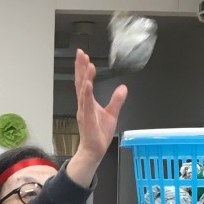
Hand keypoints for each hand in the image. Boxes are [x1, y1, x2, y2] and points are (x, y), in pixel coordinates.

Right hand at [67, 49, 126, 187]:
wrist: (95, 150)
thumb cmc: (99, 134)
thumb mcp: (112, 113)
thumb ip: (116, 100)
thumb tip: (123, 88)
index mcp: (88, 102)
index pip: (85, 81)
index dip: (84, 68)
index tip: (84, 56)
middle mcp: (83, 104)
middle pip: (80, 82)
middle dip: (80, 67)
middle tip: (81, 53)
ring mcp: (84, 111)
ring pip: (83, 90)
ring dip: (84, 77)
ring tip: (87, 64)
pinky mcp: (86, 119)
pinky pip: (86, 104)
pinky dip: (86, 93)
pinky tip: (87, 84)